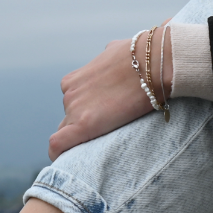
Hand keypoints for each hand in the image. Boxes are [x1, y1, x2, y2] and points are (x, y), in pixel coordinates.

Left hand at [48, 28, 169, 159]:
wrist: (153, 63)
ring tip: (107, 142)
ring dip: (83, 139)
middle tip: (105, 136)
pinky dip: (59, 154)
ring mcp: (74, 108)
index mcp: (74, 80)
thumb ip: (106, 59)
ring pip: (68, 134)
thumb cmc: (141, 57)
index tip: (94, 124)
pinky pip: (59, 144)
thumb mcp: (115, 51)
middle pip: (68, 121)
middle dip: (82, 129)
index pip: (71, 107)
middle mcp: (69, 94)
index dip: (81, 117)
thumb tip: (111, 56)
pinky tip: (65, 161)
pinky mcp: (83, 123)